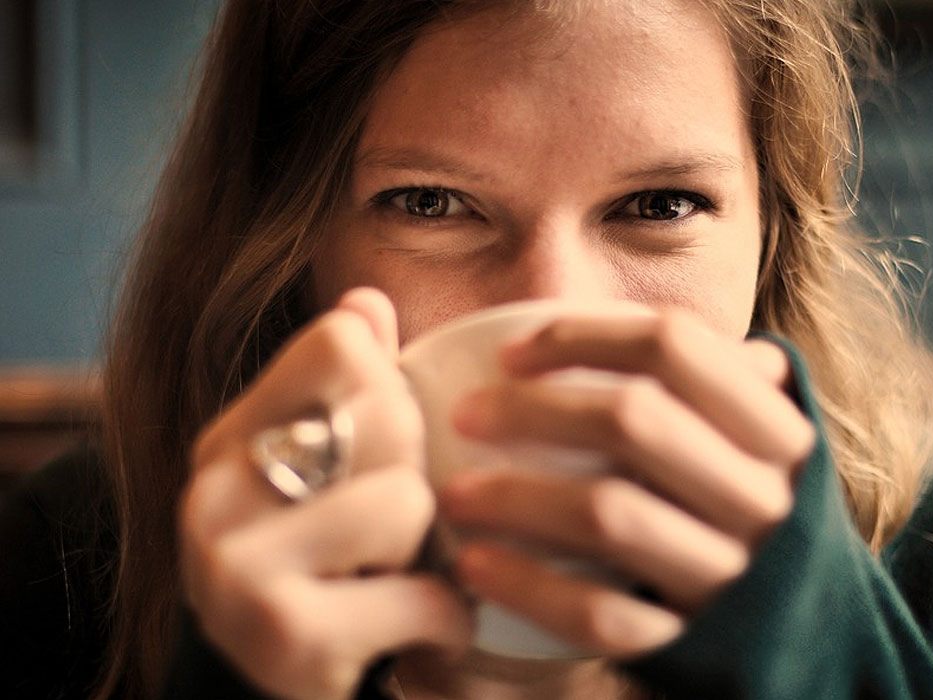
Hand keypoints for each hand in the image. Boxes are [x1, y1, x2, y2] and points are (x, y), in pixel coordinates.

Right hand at [180, 288, 472, 699]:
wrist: (260, 696)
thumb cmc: (315, 571)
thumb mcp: (317, 474)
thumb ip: (343, 386)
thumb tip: (368, 299)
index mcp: (229, 436)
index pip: (343, 343)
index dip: (392, 389)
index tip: (383, 448)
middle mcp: (216, 489)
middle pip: (388, 414)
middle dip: (418, 475)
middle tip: (395, 529)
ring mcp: (238, 563)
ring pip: (408, 501)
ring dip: (431, 552)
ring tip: (398, 578)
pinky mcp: (284, 634)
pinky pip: (424, 594)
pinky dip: (446, 620)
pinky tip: (421, 630)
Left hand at [440, 307, 814, 656]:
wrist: (810, 638)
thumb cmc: (749, 513)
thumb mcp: (756, 443)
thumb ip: (711, 383)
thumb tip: (620, 321)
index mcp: (775, 431)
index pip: (674, 346)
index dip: (582, 336)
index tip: (511, 354)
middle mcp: (763, 496)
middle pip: (633, 420)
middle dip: (532, 410)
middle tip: (465, 415)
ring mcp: (731, 574)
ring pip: (609, 515)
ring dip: (516, 498)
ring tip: (454, 494)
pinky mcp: (692, 642)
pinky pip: (601, 613)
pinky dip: (530, 587)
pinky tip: (476, 565)